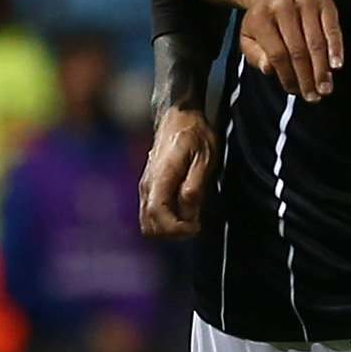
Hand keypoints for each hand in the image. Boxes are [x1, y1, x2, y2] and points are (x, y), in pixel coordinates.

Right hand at [140, 107, 214, 238]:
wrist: (179, 118)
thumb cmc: (195, 136)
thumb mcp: (204, 157)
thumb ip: (195, 185)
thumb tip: (188, 211)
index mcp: (160, 176)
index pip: (158, 214)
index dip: (177, 228)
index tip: (196, 226)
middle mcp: (147, 185)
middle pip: (150, 226)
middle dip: (174, 233)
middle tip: (195, 224)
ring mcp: (145, 188)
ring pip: (148, 224)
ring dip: (170, 229)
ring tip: (191, 219)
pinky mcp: (148, 190)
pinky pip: (151, 215)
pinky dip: (167, 222)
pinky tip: (184, 212)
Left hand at [235, 0, 342, 101]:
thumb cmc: (263, 19)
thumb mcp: (248, 36)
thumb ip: (254, 55)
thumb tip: (269, 69)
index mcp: (262, 17)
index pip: (277, 54)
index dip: (287, 76)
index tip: (294, 91)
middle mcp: (284, 7)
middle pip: (298, 50)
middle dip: (306, 77)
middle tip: (314, 97)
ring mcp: (306, 2)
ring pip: (316, 41)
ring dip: (322, 69)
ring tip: (325, 88)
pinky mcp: (323, 1)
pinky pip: (332, 27)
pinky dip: (336, 47)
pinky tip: (337, 65)